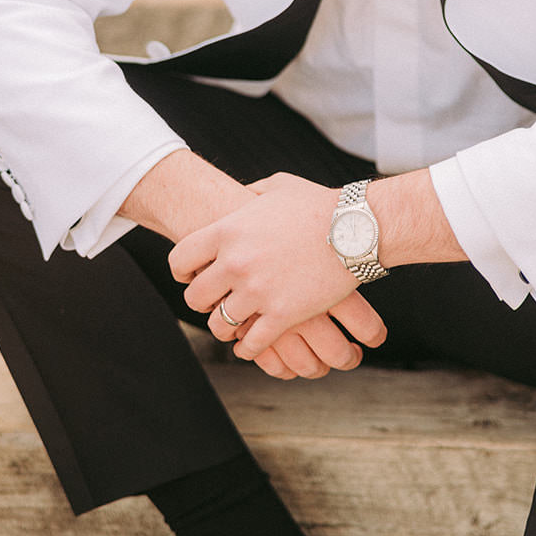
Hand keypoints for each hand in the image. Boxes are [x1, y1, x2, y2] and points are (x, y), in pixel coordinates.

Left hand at [168, 172, 386, 375]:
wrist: (355, 228)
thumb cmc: (318, 204)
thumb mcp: (277, 187)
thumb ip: (249, 194)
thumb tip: (239, 197)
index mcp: (227, 231)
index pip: (180, 260)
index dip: (182, 272)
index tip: (190, 277)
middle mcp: (236, 263)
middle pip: (195, 297)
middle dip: (202, 302)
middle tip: (212, 302)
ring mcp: (258, 292)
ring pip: (219, 325)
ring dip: (223, 327)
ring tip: (232, 325)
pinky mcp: (283, 316)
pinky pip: (252, 344)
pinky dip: (247, 348)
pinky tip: (250, 345)